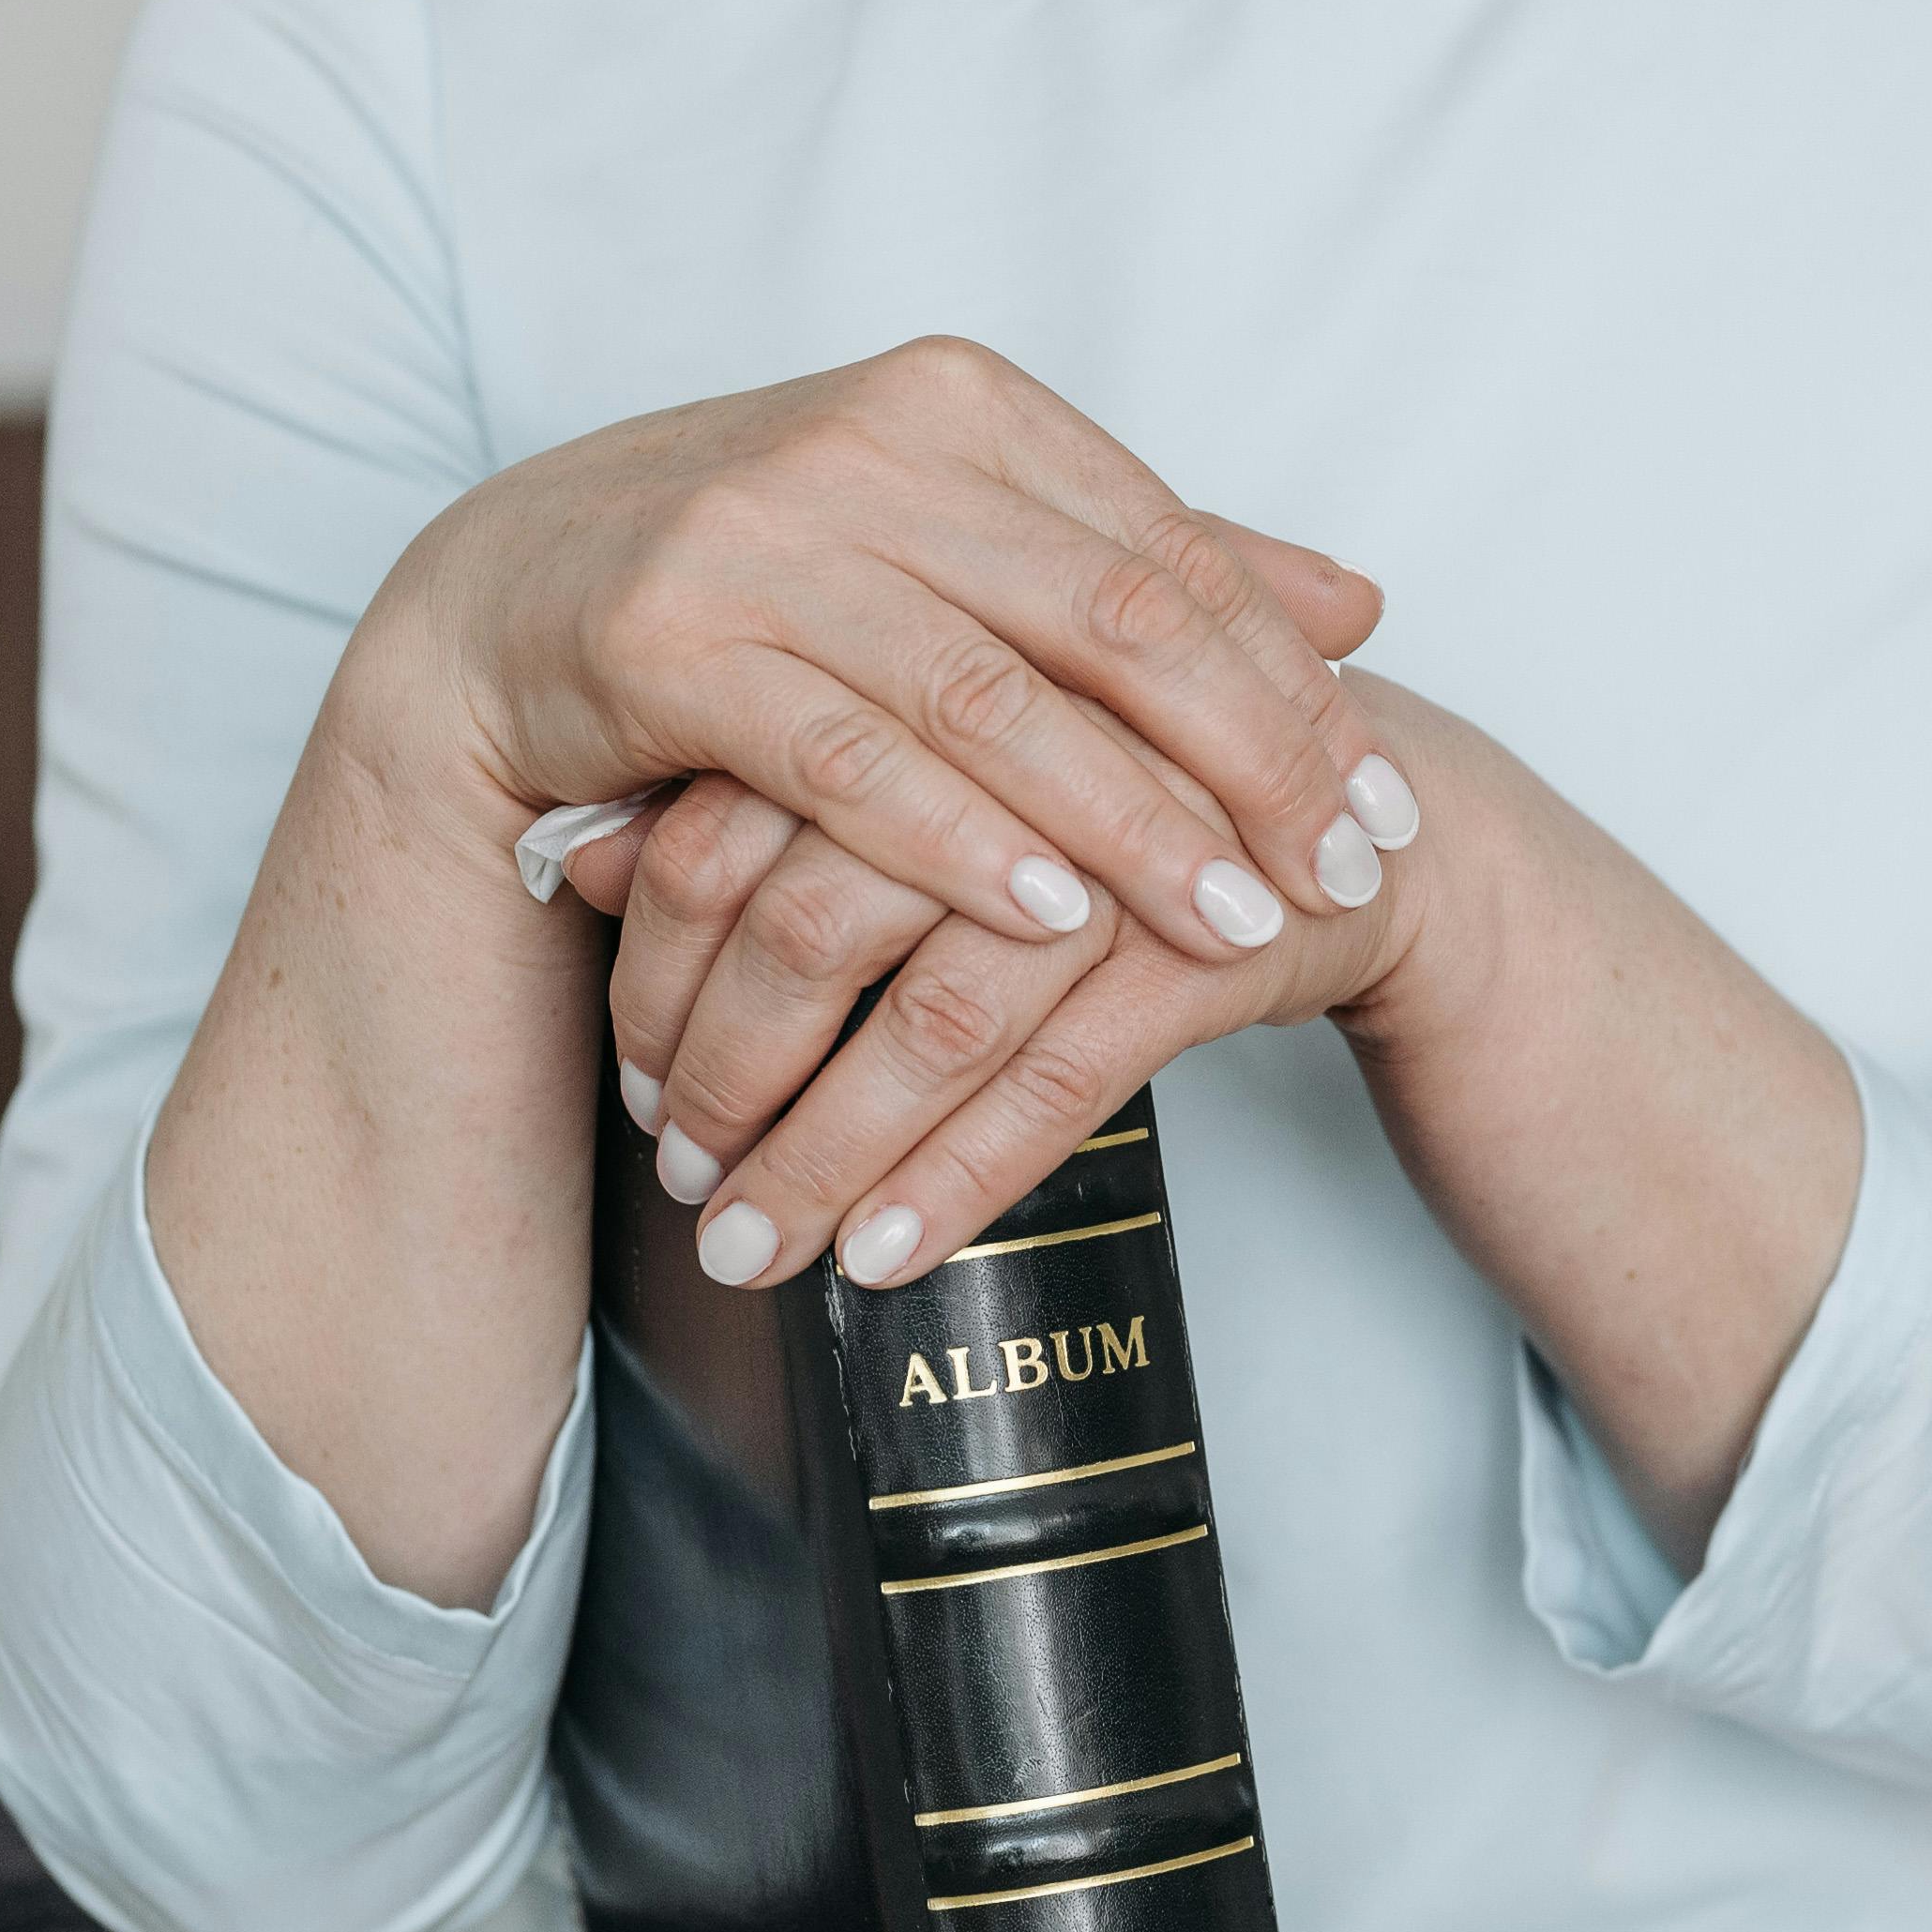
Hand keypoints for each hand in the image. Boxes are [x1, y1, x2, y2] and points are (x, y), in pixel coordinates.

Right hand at [365, 334, 1411, 964]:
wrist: (493, 608)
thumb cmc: (754, 592)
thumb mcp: (957, 554)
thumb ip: (1144, 574)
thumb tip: (1359, 604)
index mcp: (960, 405)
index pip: (1175, 557)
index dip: (1296, 690)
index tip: (1384, 809)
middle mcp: (871, 444)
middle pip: (1117, 618)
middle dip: (1252, 763)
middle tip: (1344, 878)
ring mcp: (762, 534)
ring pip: (994, 696)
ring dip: (1130, 824)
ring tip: (1235, 923)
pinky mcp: (670, 638)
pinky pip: (848, 756)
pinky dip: (961, 840)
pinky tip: (1053, 918)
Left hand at [553, 679, 1480, 1288]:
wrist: (1359, 813)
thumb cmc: (1107, 789)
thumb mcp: (930, 779)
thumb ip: (760, 798)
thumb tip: (572, 855)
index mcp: (919, 675)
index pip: (732, 822)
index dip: (662, 964)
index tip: (633, 1077)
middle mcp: (1010, 747)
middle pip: (813, 922)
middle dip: (728, 1075)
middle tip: (679, 1179)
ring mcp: (1118, 842)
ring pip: (928, 1020)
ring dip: (826, 1155)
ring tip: (752, 1250)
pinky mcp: (1205, 938)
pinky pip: (1055, 1083)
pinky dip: (958, 1181)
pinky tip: (884, 1256)